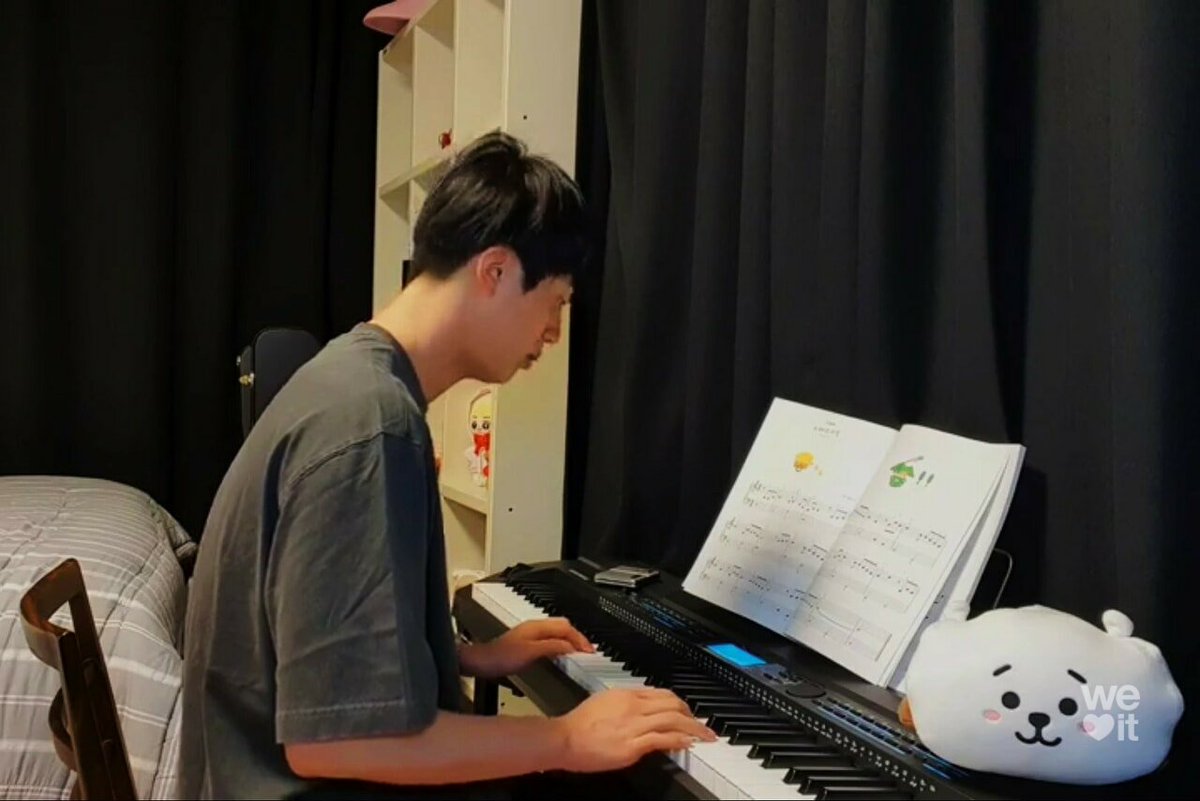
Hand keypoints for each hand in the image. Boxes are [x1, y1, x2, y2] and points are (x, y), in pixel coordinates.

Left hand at [459, 618, 593, 678]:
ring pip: (557, 632)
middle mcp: (534, 626)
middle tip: (588, 650)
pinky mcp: (526, 642)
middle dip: (578, 637)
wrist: (481, 662)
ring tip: (578, 651)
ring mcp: (529, 634)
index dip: (580, 639)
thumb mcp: (530, 653)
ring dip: (569, 641)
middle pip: (563, 626)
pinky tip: (560, 653)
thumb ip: (552, 648)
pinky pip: (550, 639)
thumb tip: (571, 646)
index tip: (590, 651)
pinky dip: (560, 645)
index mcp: (538, 626)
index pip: (567, 627)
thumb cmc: (501, 657)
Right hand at [555, 688, 717, 772]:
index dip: (678, 703)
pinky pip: (663, 739)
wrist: (564, 738)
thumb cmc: (578, 724)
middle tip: (701, 724)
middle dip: (691, 714)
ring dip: (693, 727)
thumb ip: (625, 703)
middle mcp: (633, 706)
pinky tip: (687, 743)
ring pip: (673, 720)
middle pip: (672, 704)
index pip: (661, 693)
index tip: (686, 711)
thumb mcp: (603, 701)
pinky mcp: (633, 746)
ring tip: (704, 735)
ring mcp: (634, 725)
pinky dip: (679, 740)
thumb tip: (642, 708)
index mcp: (626, 694)